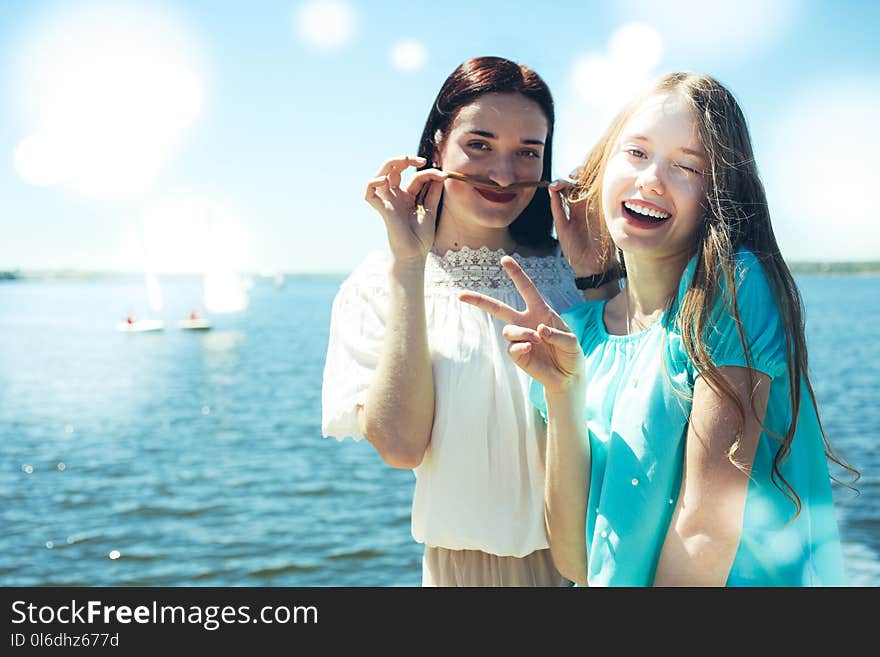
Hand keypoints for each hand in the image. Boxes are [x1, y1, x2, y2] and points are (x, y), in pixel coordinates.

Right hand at [364, 155, 446, 262]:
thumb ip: (433, 193)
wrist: (415, 255)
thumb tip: (441, 174)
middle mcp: (395, 196)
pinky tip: (386, 179)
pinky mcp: (382, 209)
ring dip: (390, 163)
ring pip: (379, 174)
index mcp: (407, 196)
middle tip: (421, 160)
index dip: (429, 172)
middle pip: (393, 169)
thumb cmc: (421, 237)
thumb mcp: (430, 210)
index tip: (443, 175)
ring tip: (404, 160)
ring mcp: (388, 202)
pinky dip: (373, 182)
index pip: (415, 176)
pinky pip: (369, 192)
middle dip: (405, 159)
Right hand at [459, 257, 583, 393]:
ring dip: (521, 332)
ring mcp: (520, 339)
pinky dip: (520, 346)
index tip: (505, 260)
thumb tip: (538, 330)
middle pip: (499, 308)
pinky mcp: (518, 355)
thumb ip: (558, 334)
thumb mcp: (572, 342)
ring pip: (508, 330)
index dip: (516, 274)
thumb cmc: (571, 354)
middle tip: (462, 295)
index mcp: (540, 311)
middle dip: (480, 301)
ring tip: (535, 340)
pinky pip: (511, 347)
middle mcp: (526, 322)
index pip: (527, 289)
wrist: (568, 377)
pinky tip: (529, 349)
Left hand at [548, 176, 613, 276]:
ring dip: (589, 178)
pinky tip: (594, 185)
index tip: (554, 185)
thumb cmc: (574, 249)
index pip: (569, 187)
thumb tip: (551, 189)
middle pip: (584, 181)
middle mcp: (586, 204)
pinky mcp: (608, 213)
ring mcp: (598, 207)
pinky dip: (600, 189)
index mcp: (574, 207)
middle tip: (572, 177)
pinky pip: (605, 197)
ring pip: (595, 185)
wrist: (590, 265)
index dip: (562, 182)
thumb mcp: (562, 227)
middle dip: (578, 174)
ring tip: (580, 178)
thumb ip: (557, 209)